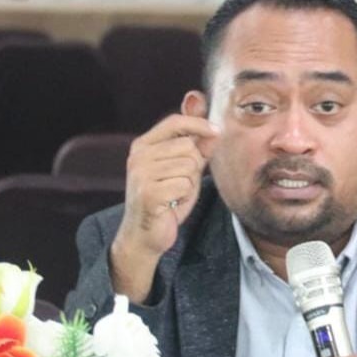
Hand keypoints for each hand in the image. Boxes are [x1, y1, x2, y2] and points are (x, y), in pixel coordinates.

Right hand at [110, 114, 219, 303]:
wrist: (144, 234)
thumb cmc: (166, 200)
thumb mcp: (183, 170)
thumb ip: (196, 148)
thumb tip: (215, 129)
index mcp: (143, 145)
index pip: (174, 121)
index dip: (199, 123)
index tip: (217, 130)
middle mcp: (139, 156)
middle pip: (187, 146)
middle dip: (194, 165)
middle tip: (180, 183)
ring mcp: (141, 174)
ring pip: (188, 165)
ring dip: (189, 183)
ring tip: (174, 194)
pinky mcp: (148, 193)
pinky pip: (184, 184)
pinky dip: (184, 196)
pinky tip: (171, 204)